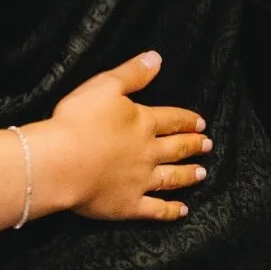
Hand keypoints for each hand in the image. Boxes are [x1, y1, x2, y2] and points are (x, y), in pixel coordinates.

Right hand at [51, 51, 210, 221]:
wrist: (62, 162)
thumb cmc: (79, 120)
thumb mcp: (105, 86)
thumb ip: (133, 73)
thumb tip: (156, 58)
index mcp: (142, 123)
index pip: (171, 119)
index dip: (186, 120)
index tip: (201, 123)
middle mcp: (148, 152)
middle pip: (176, 148)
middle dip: (192, 145)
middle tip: (207, 145)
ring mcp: (140, 181)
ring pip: (171, 177)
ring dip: (188, 175)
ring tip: (201, 173)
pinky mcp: (129, 205)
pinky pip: (156, 209)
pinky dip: (171, 211)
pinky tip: (182, 211)